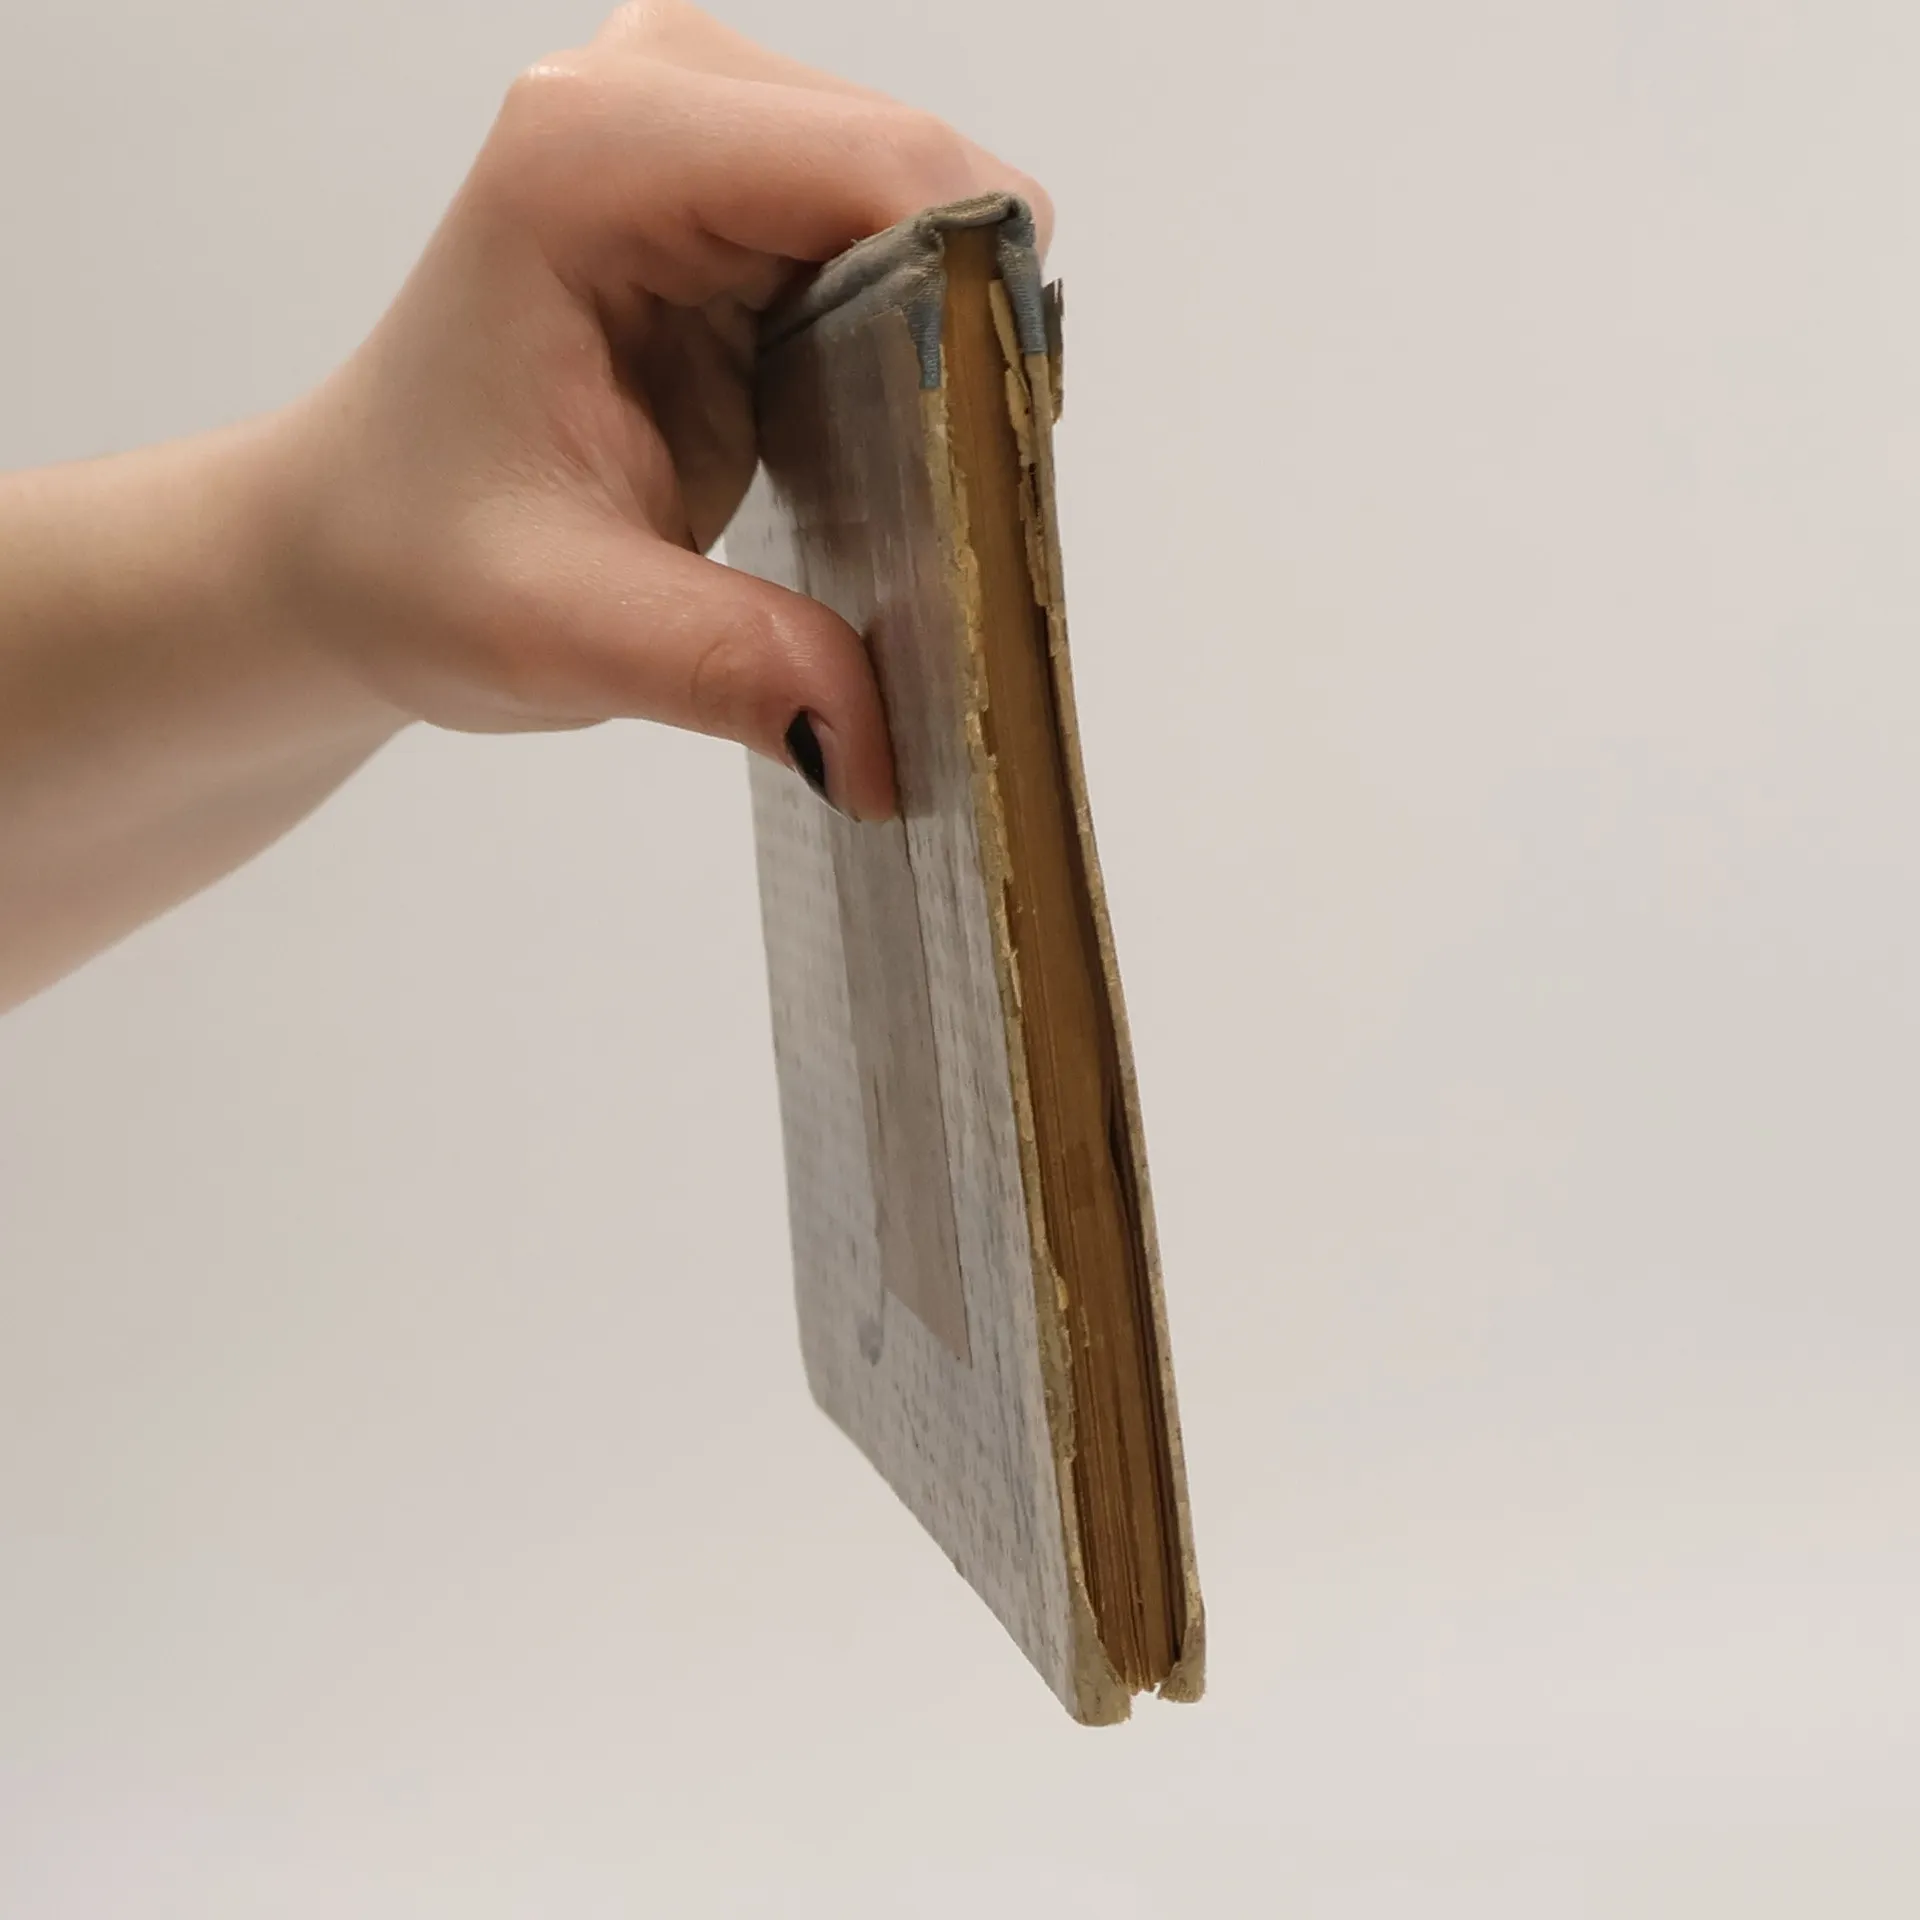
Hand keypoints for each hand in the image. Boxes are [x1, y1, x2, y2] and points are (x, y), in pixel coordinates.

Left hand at [274, 0, 1051, 819]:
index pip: (879, 168)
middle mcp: (648, 96)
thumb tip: (889, 749)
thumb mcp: (563, 630)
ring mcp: (691, 125)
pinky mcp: (726, 188)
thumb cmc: (413, 562)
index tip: (988, 466)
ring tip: (898, 466)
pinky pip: (888, 227)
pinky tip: (868, 426)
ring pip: (923, 192)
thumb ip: (730, 668)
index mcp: (591, 160)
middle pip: (921, 166)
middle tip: (937, 491)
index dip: (970, 302)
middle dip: (964, 325)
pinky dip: (913, 329)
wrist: (355, 545)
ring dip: (943, 329)